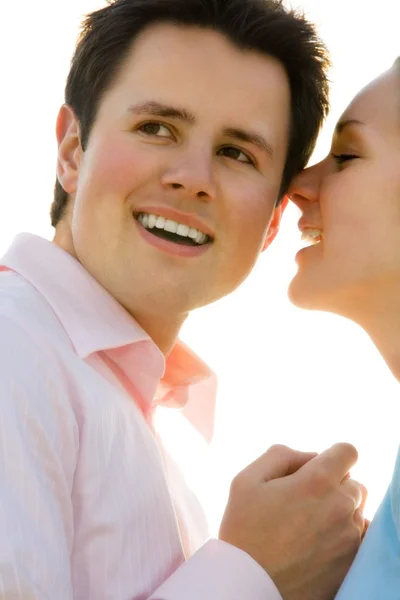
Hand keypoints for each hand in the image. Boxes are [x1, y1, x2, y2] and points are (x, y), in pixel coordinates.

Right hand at [219, 443, 365, 599]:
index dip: (333, 456)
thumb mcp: (247, 478)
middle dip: (334, 485)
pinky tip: (319, 542)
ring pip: (357, 510)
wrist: (249, 585)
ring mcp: (349, 536)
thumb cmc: (244, 529)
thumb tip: (311, 457)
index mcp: (316, 481)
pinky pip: (359, 537)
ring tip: (308, 525)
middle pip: (354, 482)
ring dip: (340, 510)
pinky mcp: (351, 562)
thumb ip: (282, 455)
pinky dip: (344, 534)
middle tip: (304, 501)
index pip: (348, 452)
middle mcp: (340, 506)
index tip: (318, 468)